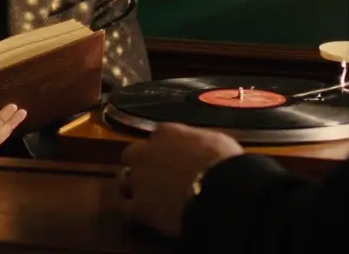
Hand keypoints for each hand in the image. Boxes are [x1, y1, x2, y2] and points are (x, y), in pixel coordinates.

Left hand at [118, 123, 244, 237]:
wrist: (220, 192)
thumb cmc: (225, 163)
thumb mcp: (215, 141)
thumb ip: (197, 142)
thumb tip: (199, 150)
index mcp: (166, 133)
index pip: (157, 136)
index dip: (164, 148)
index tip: (172, 156)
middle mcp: (146, 152)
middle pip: (132, 155)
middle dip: (141, 164)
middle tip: (155, 176)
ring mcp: (139, 180)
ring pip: (124, 180)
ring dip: (133, 186)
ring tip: (146, 197)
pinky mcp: (138, 206)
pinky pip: (125, 207)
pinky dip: (132, 210)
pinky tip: (143, 215)